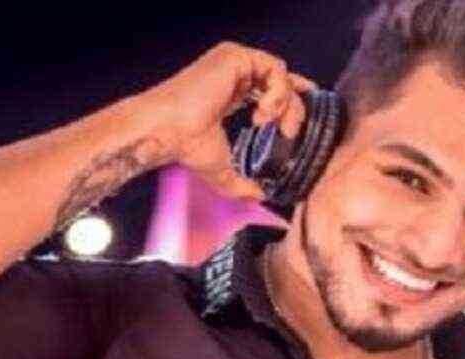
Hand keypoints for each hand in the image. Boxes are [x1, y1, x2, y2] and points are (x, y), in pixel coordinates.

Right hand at [136, 41, 317, 199]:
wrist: (167, 131)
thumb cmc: (184, 145)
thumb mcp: (221, 169)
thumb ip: (241, 183)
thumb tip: (258, 197)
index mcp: (230, 92)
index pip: (268, 86)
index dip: (289, 99)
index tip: (297, 121)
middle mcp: (233, 74)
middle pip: (280, 80)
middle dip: (293, 107)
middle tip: (289, 132)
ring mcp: (234, 63)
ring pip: (280, 74)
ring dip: (284, 102)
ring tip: (267, 123)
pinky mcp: (235, 57)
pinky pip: (275, 69)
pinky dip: (277, 93)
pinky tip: (262, 113)